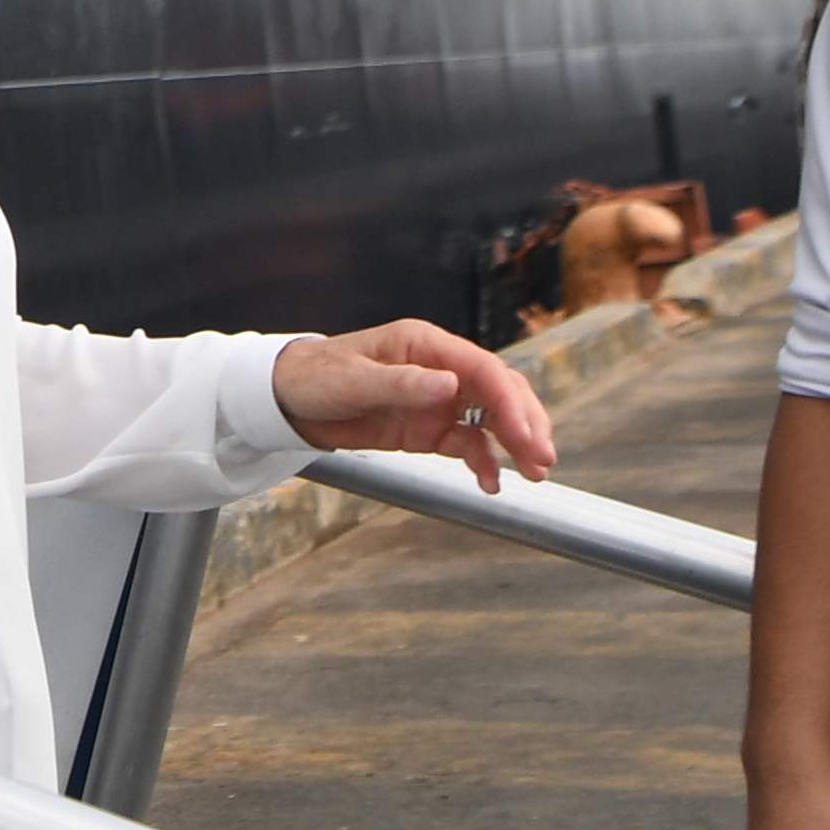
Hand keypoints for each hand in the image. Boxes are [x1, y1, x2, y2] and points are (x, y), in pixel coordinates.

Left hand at [272, 317, 556, 484]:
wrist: (288, 400)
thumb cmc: (317, 376)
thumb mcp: (354, 380)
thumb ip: (402, 383)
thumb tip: (450, 385)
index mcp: (427, 346)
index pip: (484, 370)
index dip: (509, 402)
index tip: (524, 435)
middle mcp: (441, 370)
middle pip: (500, 392)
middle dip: (526, 423)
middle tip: (542, 458)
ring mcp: (438, 401)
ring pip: (492, 419)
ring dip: (516, 443)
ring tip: (535, 472)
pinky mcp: (428, 429)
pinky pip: (467, 444)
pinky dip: (485, 462)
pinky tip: (493, 483)